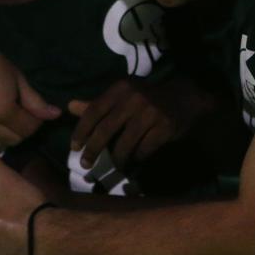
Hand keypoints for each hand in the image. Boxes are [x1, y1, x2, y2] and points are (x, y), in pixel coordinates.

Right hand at [0, 38, 61, 150]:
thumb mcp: (18, 78)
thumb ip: (36, 101)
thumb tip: (56, 115)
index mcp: (3, 111)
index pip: (27, 130)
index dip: (35, 123)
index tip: (34, 114)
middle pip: (11, 140)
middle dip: (20, 131)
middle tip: (19, 119)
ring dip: (1, 139)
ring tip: (2, 125)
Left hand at [0, 149, 50, 254]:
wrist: (48, 234)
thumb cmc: (27, 203)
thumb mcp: (7, 177)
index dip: (0, 206)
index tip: (14, 204)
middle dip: (2, 226)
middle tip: (21, 218)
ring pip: (0, 247)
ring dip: (9, 242)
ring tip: (28, 234)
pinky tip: (29, 249)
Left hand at [69, 77, 213, 169]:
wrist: (184, 97)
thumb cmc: (147, 98)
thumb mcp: (122, 96)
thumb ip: (97, 104)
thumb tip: (70, 106)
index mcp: (120, 88)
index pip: (94, 110)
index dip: (82, 130)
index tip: (74, 147)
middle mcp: (134, 98)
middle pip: (106, 129)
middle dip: (94, 149)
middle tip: (86, 165)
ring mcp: (150, 112)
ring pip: (125, 143)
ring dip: (117, 159)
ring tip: (114, 166)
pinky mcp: (165, 126)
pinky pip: (144, 149)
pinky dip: (138, 157)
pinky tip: (136, 159)